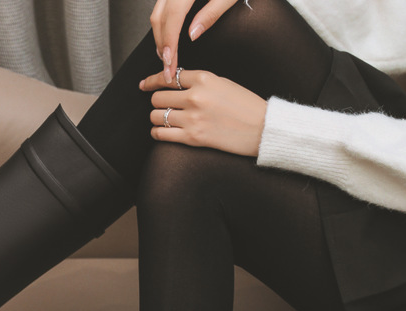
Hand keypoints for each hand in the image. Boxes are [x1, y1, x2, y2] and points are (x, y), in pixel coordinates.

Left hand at [140, 69, 266, 156]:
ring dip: (156, 118)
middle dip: (156, 101)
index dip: (152, 81)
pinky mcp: (192, 137)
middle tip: (160, 105)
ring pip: (156, 116)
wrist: (261, 128)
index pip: (168, 77)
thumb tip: (177, 84)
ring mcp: (192, 118)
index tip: (144, 85)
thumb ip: (199, 82)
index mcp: (203, 78)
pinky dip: (157, 133)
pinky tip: (160, 132)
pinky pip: (161, 134)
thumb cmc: (245, 106)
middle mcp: (195, 97)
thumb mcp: (222, 83)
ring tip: (162, 119)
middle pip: (158, 97)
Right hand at [150, 0, 239, 82]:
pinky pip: (162, 7)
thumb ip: (211, 14)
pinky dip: (163, 24)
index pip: (173, 16)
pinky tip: (169, 37)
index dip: (169, 42)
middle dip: (162, 45)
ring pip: (157, 12)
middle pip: (160, 16)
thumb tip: (192, 35)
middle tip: (168, 67)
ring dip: (160, 36)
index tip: (169, 62)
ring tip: (168, 56)